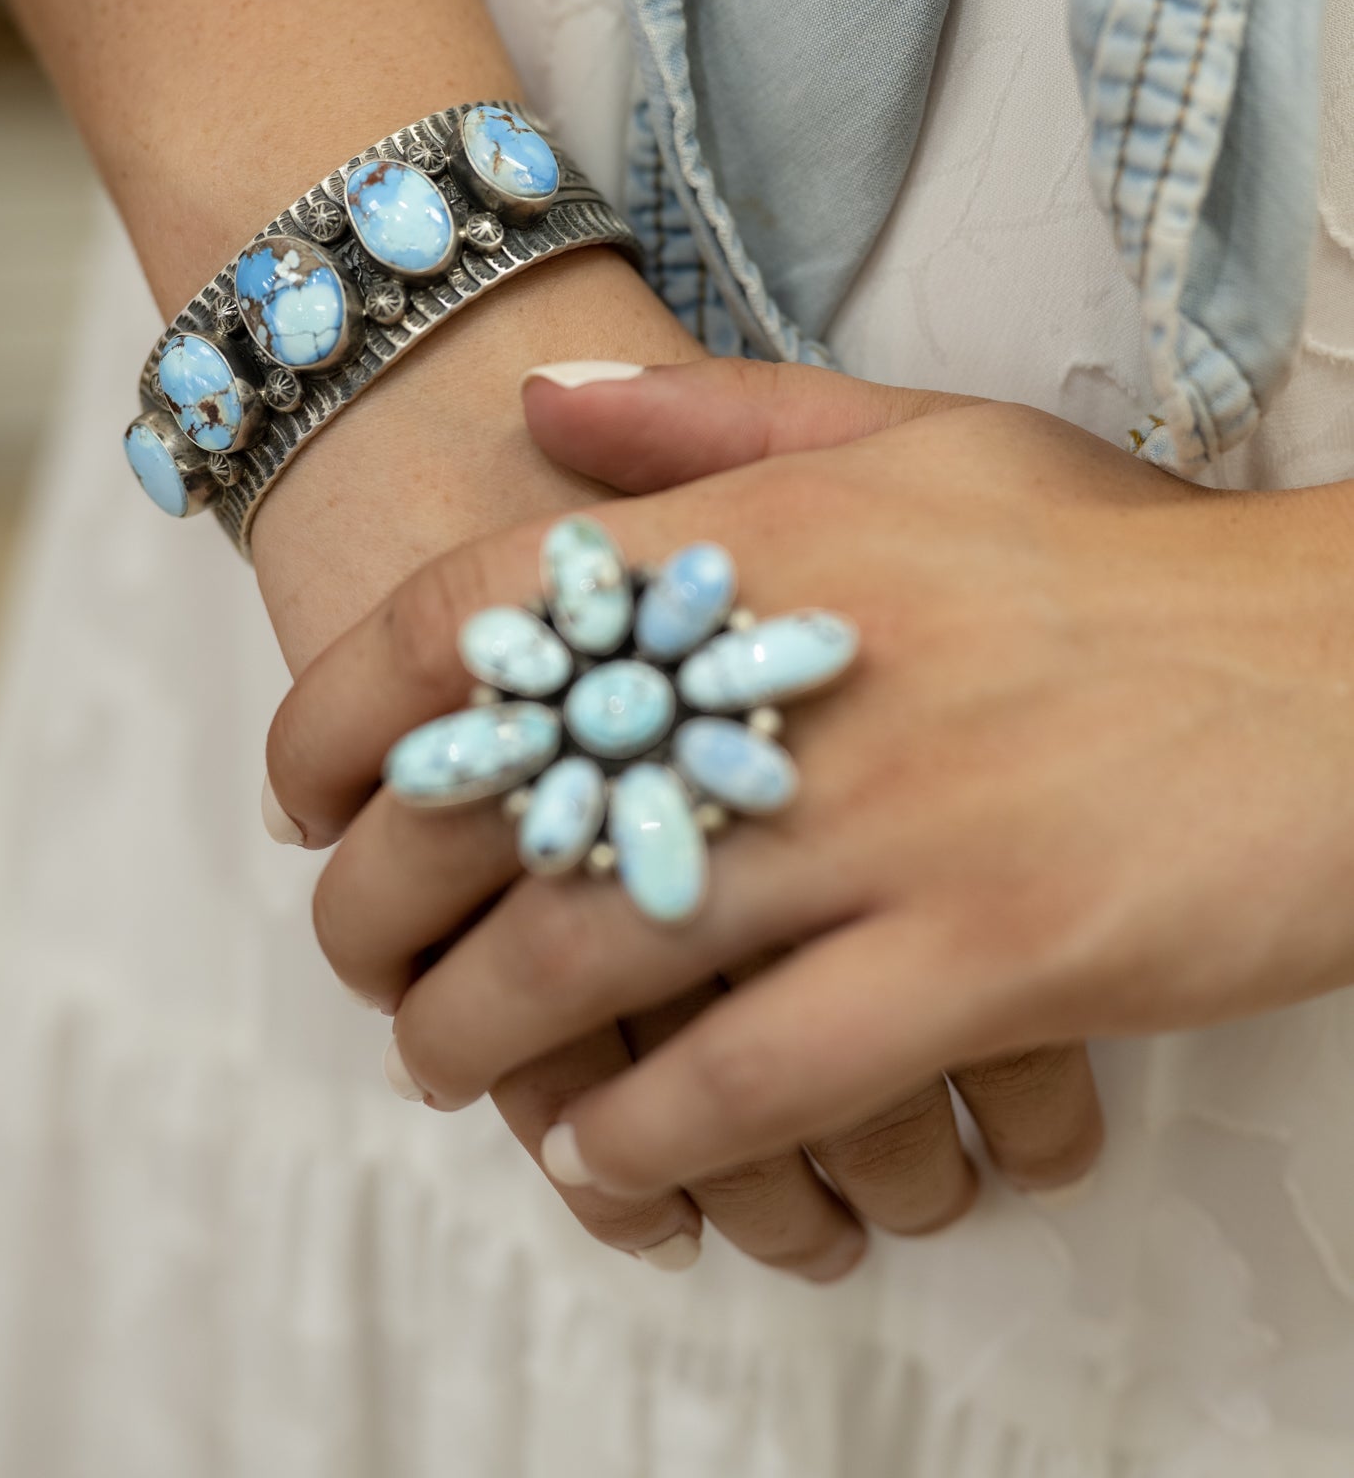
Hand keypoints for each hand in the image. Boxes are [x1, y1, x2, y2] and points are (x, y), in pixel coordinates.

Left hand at [269, 365, 1144, 1275]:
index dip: (342, 716)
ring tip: (452, 1069)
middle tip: (362, 959)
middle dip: (378, 904)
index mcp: (772, 530)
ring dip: (480, 1042)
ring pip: (595, 957)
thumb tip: (541, 405)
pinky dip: (643, 1135)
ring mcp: (890, 822)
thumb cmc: (1127, 566)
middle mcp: (801, 669)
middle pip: (497, 804)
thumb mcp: (929, 438)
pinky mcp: (988, 961)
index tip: (306, 795)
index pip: (473, 615)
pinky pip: (751, 1081)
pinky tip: (606, 1150)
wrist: (1347, 675)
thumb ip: (719, 419)